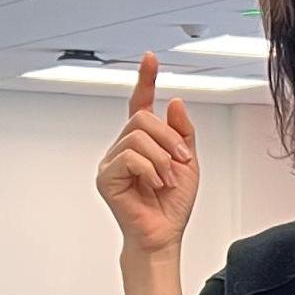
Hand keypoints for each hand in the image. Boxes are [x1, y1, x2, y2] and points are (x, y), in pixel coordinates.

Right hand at [97, 53, 199, 256]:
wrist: (164, 235)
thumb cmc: (172, 205)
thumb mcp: (188, 163)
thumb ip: (182, 132)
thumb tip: (173, 103)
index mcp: (143, 142)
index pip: (140, 103)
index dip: (146, 79)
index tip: (151, 59)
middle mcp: (124, 147)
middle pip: (142, 118)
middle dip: (168, 138)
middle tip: (180, 162)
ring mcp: (113, 162)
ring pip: (137, 136)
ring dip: (162, 158)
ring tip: (167, 179)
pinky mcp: (107, 177)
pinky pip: (130, 157)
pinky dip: (150, 169)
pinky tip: (155, 184)